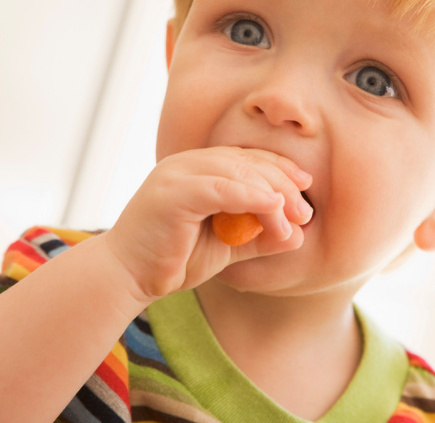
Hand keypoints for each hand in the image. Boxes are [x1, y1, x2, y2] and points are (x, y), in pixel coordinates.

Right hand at [102, 147, 312, 302]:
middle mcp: (188, 163)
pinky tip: (273, 210)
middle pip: (248, 161)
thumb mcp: (227, 246)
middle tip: (305, 212)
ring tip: (294, 218)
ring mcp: (178, 173)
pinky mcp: (172, 191)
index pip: (248, 158)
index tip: (306, 186)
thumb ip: (259, 237)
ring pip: (238, 171)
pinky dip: (251, 197)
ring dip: (273, 194)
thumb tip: (298, 235)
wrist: (128, 277)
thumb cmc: (175, 260)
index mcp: (199, 168)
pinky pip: (221, 188)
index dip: (280, 168)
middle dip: (283, 183)